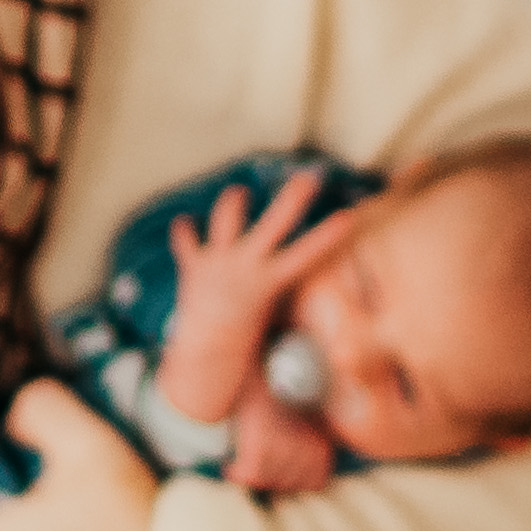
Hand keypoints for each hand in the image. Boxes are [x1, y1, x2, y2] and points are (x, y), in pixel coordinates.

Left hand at [151, 164, 348, 403]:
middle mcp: (246, 264)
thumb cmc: (245, 345)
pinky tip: (183, 221)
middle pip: (275, 222)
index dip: (328, 235)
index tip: (347, 216)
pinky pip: (186, 242)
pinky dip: (184, 232)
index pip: (306, 254)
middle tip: (308, 177)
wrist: (205, 353)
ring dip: (233, 203)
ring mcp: (219, 261)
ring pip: (226, 218)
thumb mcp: (270, 324)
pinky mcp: (194, 265)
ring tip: (239, 192)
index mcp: (269, 281)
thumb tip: (304, 329)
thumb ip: (283, 313)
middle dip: (293, 198)